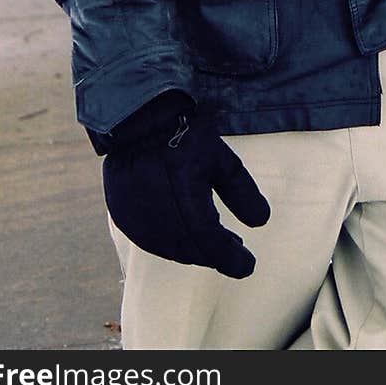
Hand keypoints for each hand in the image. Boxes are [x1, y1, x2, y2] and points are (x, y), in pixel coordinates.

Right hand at [101, 91, 270, 275]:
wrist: (136, 119)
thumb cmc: (183, 135)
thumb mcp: (221, 159)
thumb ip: (241, 192)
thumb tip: (262, 221)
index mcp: (187, 207)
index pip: (213, 247)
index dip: (233, 260)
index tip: (248, 265)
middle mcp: (160, 222)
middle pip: (193, 251)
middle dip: (215, 252)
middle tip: (233, 245)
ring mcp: (138, 222)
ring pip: (171, 248)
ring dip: (193, 247)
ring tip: (211, 237)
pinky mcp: (123, 217)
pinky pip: (150, 239)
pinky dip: (170, 238)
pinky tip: (182, 227)